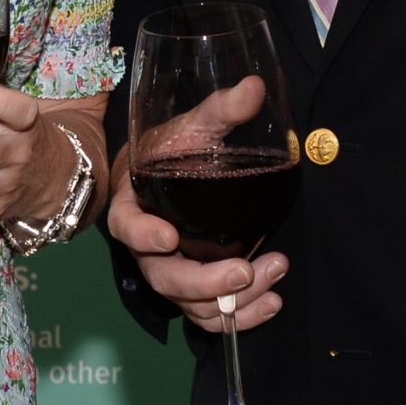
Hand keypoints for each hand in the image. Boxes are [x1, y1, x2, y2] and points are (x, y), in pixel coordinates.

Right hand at [104, 75, 286, 331]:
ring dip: (236, 299)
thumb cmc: (172, 150)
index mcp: (134, 209)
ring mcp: (173, 275)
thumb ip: (219, 111)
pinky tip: (273, 301)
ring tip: (276, 270)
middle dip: (207, 283)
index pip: (129, 228)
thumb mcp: (190, 127)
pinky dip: (243, 316)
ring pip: (194, 305)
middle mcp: (149, 251)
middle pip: (167, 279)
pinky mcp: (198, 290)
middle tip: (245, 270)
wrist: (170, 175)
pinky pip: (213, 316)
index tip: (169, 236)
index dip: (145, 237)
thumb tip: (255, 88)